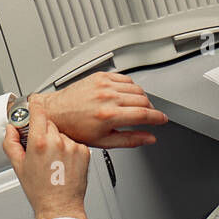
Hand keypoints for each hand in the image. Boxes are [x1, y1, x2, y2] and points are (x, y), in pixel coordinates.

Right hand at [3, 95, 89, 218]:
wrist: (60, 205)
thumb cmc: (40, 190)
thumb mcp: (18, 166)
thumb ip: (11, 143)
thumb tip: (11, 129)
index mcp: (39, 142)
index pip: (38, 111)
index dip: (34, 107)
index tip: (33, 105)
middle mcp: (58, 142)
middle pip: (49, 123)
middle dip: (44, 131)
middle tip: (41, 148)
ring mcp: (73, 146)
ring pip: (62, 133)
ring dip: (57, 140)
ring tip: (54, 160)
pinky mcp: (84, 151)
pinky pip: (74, 142)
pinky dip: (69, 148)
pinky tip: (64, 163)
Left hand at [38, 72, 168, 148]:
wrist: (55, 113)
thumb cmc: (74, 129)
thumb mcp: (103, 142)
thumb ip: (130, 140)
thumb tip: (148, 138)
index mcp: (108, 115)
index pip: (144, 114)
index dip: (158, 118)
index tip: (163, 120)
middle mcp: (107, 97)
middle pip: (143, 100)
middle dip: (151, 109)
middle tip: (150, 116)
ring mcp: (103, 84)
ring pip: (136, 88)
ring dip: (142, 98)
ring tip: (138, 107)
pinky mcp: (100, 76)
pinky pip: (125, 78)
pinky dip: (131, 87)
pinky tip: (127, 95)